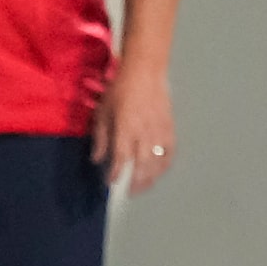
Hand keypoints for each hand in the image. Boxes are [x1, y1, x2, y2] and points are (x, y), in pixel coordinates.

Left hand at [90, 60, 173, 194]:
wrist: (145, 73)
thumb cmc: (119, 91)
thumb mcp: (102, 113)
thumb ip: (101, 138)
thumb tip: (96, 159)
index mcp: (125, 127)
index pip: (121, 156)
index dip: (116, 172)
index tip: (110, 182)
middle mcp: (144, 131)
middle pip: (143, 163)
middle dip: (136, 181)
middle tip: (129, 193)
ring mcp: (160, 130)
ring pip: (158, 160)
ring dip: (151, 177)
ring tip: (142, 187)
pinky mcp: (170, 127)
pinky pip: (170, 151)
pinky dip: (165, 164)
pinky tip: (158, 172)